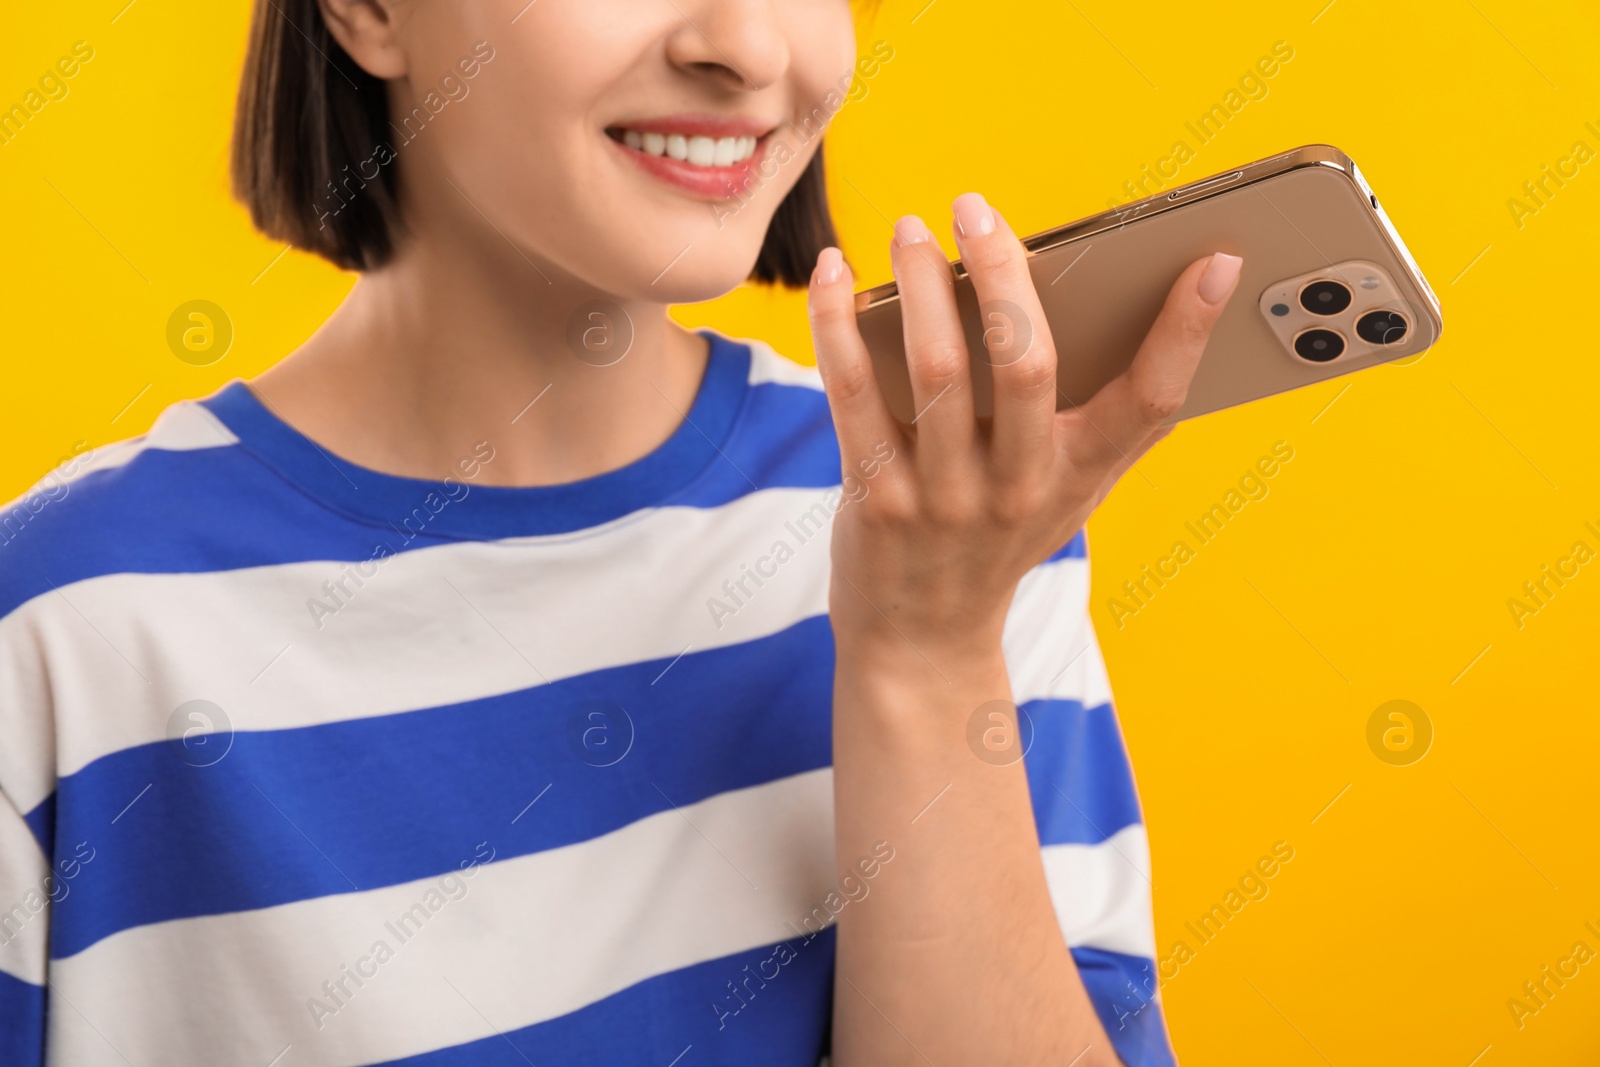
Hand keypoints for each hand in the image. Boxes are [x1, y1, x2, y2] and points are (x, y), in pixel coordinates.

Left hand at [807, 192, 1241, 660]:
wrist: (923, 638)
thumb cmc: (1002, 536)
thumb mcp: (1070, 489)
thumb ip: (1102, 412)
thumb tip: (1142, 299)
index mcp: (1081, 475)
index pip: (1152, 403)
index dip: (1188, 332)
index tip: (1216, 259)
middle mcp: (1020, 488)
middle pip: (1027, 366)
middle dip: (1004, 273)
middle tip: (975, 205)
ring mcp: (945, 499)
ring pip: (937, 371)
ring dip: (920, 285)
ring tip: (911, 227)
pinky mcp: (876, 501)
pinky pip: (854, 398)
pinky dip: (838, 327)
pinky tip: (834, 275)